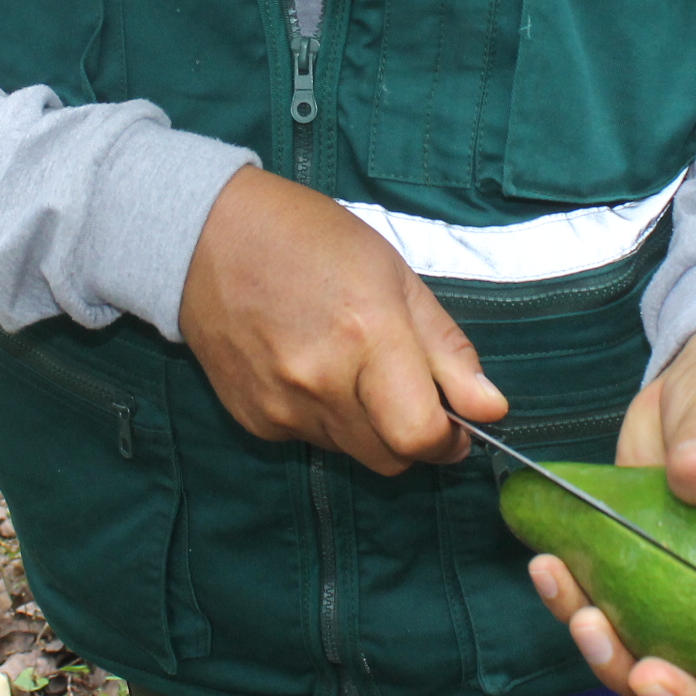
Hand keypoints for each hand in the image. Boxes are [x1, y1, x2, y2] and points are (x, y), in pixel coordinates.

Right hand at [179, 167, 506, 474]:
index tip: (457, 422)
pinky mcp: (254, 420)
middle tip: (409, 392)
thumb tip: (490, 409)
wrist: (205, 236)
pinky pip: (311, 441)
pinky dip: (326, 420)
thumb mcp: (395, 274)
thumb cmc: (309, 240)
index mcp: (367, 334)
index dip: (450, 440)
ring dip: (369, 428)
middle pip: (392, 458)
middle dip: (413, 437)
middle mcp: (321, 381)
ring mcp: (282, 406)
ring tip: (351, 367)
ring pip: (353, 454)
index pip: (421, 435)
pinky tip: (310, 369)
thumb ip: (446, 348)